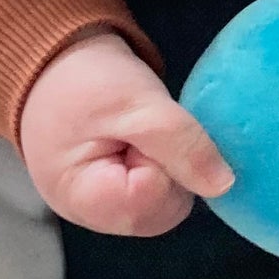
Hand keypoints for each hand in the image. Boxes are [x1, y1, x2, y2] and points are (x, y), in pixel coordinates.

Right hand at [18, 30, 232, 235]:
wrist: (54, 61)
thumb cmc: (84, 81)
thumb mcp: (136, 103)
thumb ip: (181, 143)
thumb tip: (224, 185)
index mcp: (83, 200)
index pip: (152, 204)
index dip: (163, 165)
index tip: (140, 132)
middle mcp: (92, 217)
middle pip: (161, 211)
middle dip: (169, 168)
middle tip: (143, 129)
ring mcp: (104, 209)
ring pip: (165, 204)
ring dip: (168, 165)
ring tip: (140, 132)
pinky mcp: (116, 195)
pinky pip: (157, 193)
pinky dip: (163, 165)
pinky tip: (145, 140)